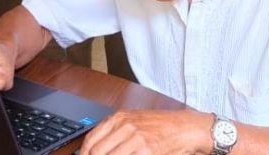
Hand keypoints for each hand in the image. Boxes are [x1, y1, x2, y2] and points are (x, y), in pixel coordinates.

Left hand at [79, 109, 210, 153]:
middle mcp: (126, 127)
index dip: (85, 154)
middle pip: (97, 152)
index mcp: (119, 118)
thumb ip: (113, 132)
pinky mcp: (147, 152)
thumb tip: (94, 149)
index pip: (91, 140)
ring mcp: (136, 140)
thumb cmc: (158, 125)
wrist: (184, 128)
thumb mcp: (132, 121)